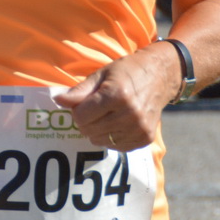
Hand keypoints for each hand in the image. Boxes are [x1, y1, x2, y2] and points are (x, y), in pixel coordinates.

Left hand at [56, 45, 177, 151]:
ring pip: (101, 141)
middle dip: (85, 121)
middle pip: (89, 130)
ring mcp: (139, 128)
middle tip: (94, 109)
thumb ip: (80, 91)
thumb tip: (58, 100)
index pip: (81, 116)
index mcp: (116, 94)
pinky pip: (117, 147)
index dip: (77, 110)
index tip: (83, 103)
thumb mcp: (101, 74)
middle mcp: (129, 114)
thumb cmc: (127, 72)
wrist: (160, 76)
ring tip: (106, 115)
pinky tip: (117, 123)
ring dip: (97, 131)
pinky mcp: (145, 138)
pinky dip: (112, 138)